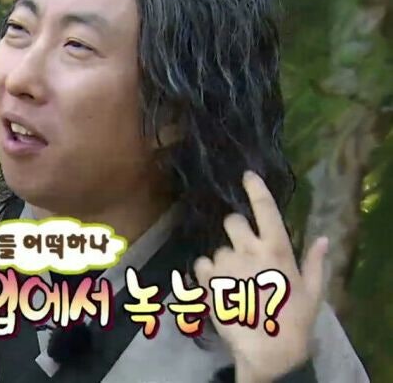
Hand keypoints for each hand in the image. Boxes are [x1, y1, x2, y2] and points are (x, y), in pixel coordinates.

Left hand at [194, 171, 327, 382]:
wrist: (267, 350)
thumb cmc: (294, 320)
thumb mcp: (313, 291)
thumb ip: (315, 261)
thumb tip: (324, 238)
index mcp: (276, 249)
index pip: (265, 209)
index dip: (255, 189)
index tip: (247, 175)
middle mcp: (248, 249)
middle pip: (231, 221)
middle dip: (236, 231)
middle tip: (244, 251)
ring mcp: (226, 263)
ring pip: (218, 248)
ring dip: (225, 259)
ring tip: (237, 283)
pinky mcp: (209, 280)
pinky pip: (202, 263)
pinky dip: (207, 272)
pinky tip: (219, 286)